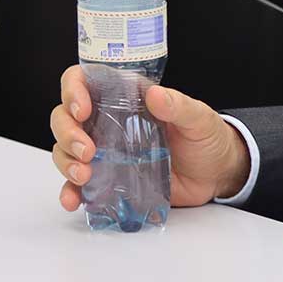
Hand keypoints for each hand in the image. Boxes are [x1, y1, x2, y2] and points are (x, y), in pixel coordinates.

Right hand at [50, 65, 251, 211]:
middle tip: (87, 151)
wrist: (217, 174)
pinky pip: (77, 184)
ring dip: (65, 162)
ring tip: (84, 175)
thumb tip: (154, 94)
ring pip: (65, 150)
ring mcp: (106, 151)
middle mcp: (109, 122)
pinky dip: (69, 191)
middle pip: (65, 118)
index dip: (74, 91)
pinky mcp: (108, 179)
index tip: (82, 110)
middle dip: (66, 133)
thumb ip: (179, 106)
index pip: (86, 82)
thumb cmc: (208, 138)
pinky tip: (73, 199)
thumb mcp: (200, 118)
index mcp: (128, 99)